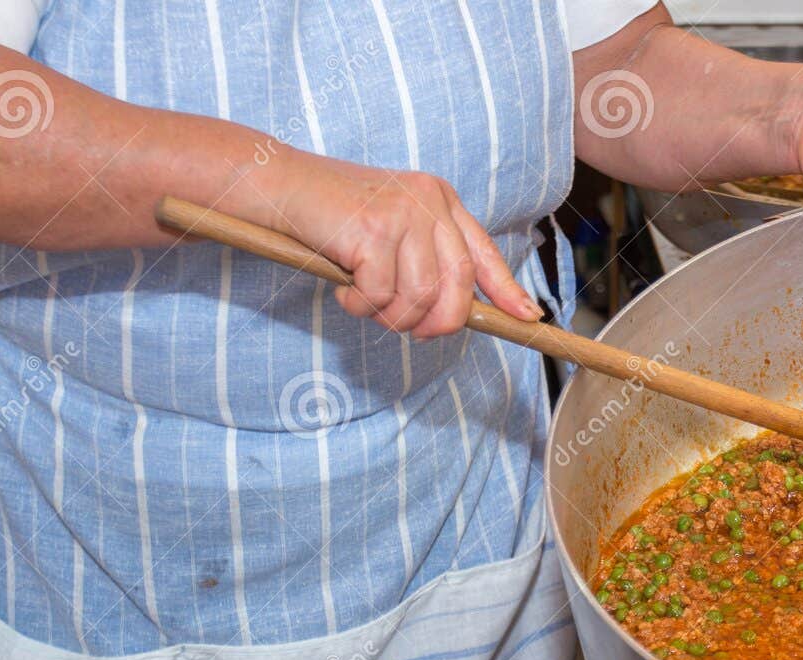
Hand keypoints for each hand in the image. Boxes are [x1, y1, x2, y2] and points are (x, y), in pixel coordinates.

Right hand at [262, 153, 540, 337]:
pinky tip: (343, 287)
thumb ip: (425, 260)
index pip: (483, 254)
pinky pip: (381, 296)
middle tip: (409, 331)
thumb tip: (457, 313)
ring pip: (419, 298)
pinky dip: (360, 305)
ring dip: (390, 316)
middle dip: (437, 323)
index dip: (507, 291)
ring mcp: (403, 212)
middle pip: (457, 287)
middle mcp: (429, 201)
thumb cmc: (331, 216)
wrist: (275, 184)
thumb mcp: (390, 230)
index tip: (527, 318)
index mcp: (440, 199)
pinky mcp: (373, 229)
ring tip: (364, 300)